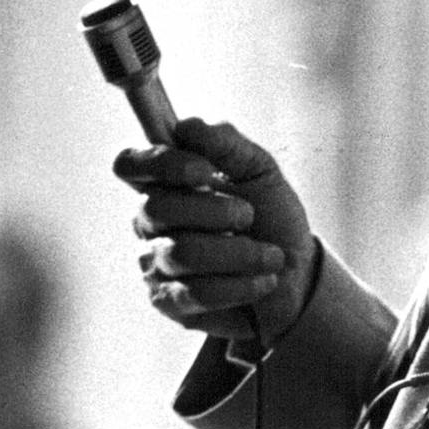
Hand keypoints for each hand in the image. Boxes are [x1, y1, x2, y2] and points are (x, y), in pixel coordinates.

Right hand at [112, 117, 318, 342]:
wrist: (298, 275)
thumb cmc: (272, 219)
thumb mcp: (260, 170)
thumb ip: (226, 143)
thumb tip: (187, 126)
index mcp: (166, 183)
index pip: (130, 165)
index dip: (160, 164)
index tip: (204, 171)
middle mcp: (151, 222)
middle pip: (155, 208)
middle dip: (215, 211)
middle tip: (249, 216)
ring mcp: (155, 263)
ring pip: (181, 253)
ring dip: (239, 253)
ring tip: (270, 256)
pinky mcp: (169, 302)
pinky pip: (194, 293)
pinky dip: (238, 285)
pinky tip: (262, 281)